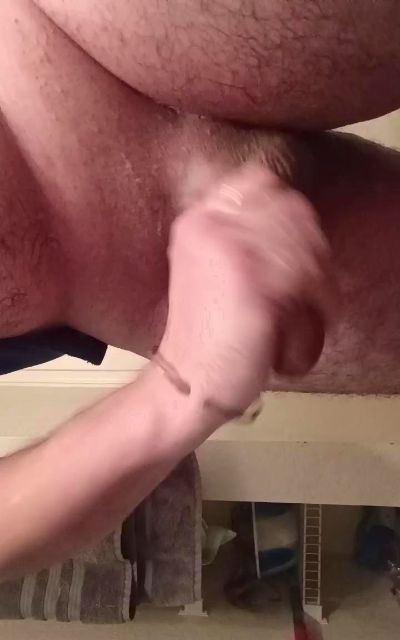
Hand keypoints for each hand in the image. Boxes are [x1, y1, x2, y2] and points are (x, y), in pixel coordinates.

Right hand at [158, 162, 336, 418]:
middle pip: (291, 209)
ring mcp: (227, 248)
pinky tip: (304, 326)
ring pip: (306, 244)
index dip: (287, 209)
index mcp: (197, 218)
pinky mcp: (250, 280)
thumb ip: (242, 239)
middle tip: (314, 287)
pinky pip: (309, 277)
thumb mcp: (212, 271)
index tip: (298, 244)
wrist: (188, 382)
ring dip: (318, 280)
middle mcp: (208, 223)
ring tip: (312, 310)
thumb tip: (294, 223)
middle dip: (311, 248)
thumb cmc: (209, 336)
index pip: (258, 181)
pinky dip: (318, 304)